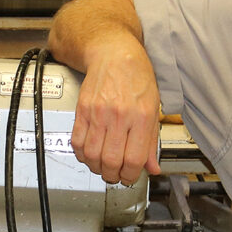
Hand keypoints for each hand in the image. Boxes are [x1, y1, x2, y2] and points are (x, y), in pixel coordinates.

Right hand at [69, 38, 162, 185]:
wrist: (114, 54)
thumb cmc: (136, 77)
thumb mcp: (153, 108)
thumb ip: (151, 141)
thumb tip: (152, 166)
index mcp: (142, 117)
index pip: (134, 159)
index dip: (130, 175)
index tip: (129, 177)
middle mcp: (120, 116)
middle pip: (111, 161)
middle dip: (113, 175)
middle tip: (115, 175)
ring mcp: (98, 114)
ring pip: (92, 155)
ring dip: (97, 168)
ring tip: (103, 167)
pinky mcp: (82, 111)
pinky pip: (78, 142)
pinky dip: (83, 155)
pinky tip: (90, 154)